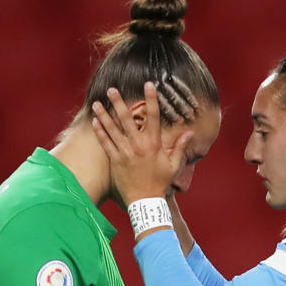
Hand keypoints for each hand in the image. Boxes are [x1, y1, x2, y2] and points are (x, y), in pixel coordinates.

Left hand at [91, 82, 192, 205]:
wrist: (146, 201)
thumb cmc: (160, 183)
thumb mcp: (173, 165)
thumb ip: (180, 147)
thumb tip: (190, 132)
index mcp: (154, 144)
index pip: (153, 116)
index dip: (151, 99)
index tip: (149, 84)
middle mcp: (138, 145)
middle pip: (127, 119)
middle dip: (119, 102)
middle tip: (112, 89)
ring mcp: (125, 153)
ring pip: (112, 129)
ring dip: (104, 114)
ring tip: (97, 102)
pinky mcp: (115, 161)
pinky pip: (106, 143)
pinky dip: (100, 132)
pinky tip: (95, 121)